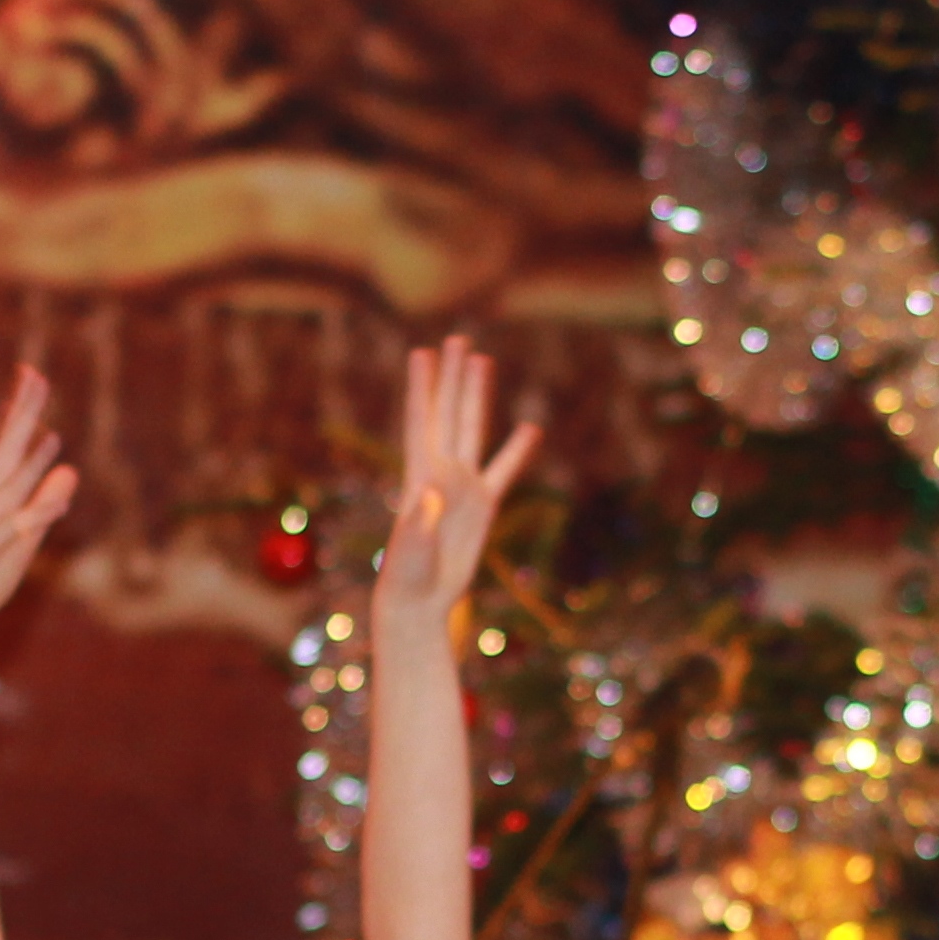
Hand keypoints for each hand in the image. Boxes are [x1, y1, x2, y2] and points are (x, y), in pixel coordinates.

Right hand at [0, 367, 78, 660]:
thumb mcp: (23, 538)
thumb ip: (44, 504)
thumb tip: (71, 469)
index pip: (5, 446)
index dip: (17, 412)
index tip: (29, 375)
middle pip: (2, 453)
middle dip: (19, 416)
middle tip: (32, 376)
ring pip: (7, 490)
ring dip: (29, 463)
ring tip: (52, 435)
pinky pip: (8, 533)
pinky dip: (32, 515)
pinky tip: (57, 499)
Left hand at [372, 336, 540, 629]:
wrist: (419, 600)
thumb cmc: (407, 576)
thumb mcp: (413, 548)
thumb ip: (423, 520)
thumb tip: (434, 491)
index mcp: (419, 476)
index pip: (420, 421)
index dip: (421, 387)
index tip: (420, 353)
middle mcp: (441, 471)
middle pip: (449, 413)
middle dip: (453, 377)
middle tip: (458, 339)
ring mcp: (463, 485)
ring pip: (473, 429)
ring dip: (477, 395)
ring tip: (483, 360)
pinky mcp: (483, 505)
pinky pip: (503, 470)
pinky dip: (517, 450)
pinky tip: (532, 427)